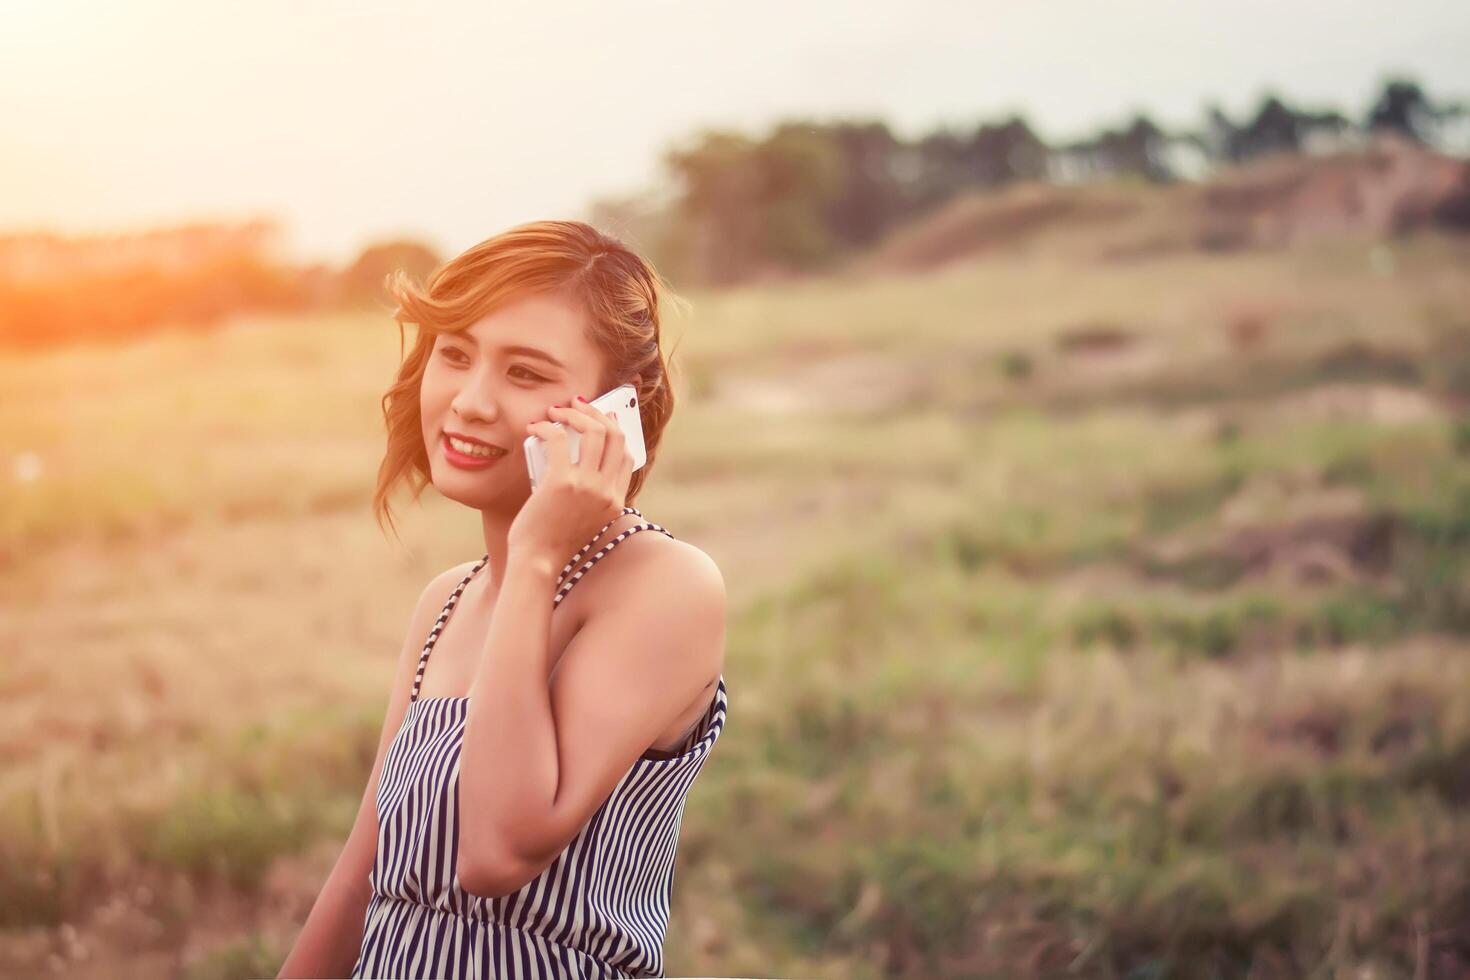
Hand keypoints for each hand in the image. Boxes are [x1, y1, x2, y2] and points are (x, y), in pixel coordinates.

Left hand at [508, 396, 634, 569]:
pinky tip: (534, 428)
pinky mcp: (562, 482)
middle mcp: (607, 492)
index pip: (626, 456)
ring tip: (556, 411)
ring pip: (594, 431)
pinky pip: (557, 438)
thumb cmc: (552, 542)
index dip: (614, 430)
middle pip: (615, 436)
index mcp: (616, 502)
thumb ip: (588, 492)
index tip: (600, 419)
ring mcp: (587, 486)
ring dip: (574, 414)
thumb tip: (574, 455)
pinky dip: (545, 427)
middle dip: (597, 413)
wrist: (537, 563)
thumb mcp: (583, 519)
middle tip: (578, 405)